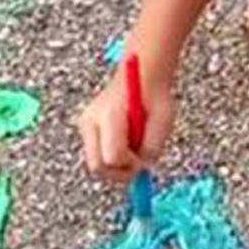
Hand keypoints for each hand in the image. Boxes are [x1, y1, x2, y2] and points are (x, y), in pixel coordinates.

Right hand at [78, 60, 174, 181]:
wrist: (141, 75)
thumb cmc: (155, 95)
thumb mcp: (163, 121)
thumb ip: (152, 147)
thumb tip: (142, 170)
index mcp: (111, 114)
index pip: (113, 157)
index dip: (130, 166)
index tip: (143, 161)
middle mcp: (91, 120)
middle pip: (98, 166)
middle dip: (119, 173)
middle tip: (137, 166)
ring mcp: (85, 125)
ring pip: (96, 164)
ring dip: (116, 166)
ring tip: (133, 151)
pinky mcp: (86, 129)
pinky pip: (97, 156)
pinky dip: (111, 159)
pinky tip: (125, 145)